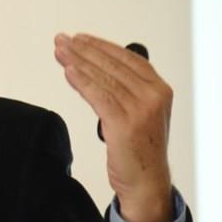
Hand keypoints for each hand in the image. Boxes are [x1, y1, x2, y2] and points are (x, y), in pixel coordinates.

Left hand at [53, 33, 173, 221]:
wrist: (147, 182)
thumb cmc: (140, 150)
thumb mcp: (139, 114)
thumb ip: (127, 92)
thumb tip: (99, 70)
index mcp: (160, 89)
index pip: (127, 59)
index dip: (101, 46)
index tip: (80, 39)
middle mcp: (154, 95)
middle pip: (113, 65)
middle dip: (84, 50)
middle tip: (62, 40)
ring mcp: (141, 109)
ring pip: (103, 78)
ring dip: (78, 62)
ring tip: (60, 51)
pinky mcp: (125, 124)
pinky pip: (98, 96)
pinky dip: (81, 81)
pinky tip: (67, 71)